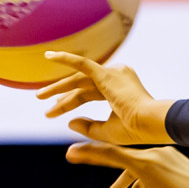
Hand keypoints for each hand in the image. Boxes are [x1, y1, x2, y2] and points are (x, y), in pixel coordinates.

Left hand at [36, 51, 174, 144]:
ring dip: (58, 87)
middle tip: (41, 99)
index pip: (89, 93)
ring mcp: (112, 73)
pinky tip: (49, 56)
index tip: (53, 112)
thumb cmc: (134, 130)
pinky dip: (65, 58)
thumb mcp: (107, 131)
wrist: (149, 124)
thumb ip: (89, 126)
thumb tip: (70, 122)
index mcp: (119, 89)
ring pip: (79, 79)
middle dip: (62, 95)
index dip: (70, 103)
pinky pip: (82, 63)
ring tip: (39, 96)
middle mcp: (116, 77)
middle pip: (82, 86)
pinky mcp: (106, 73)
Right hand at [65, 141, 188, 187]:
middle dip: (105, 174)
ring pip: (136, 168)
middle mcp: (152, 154)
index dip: (87, 154)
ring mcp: (165, 155)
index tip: (70, 153)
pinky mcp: (174, 160)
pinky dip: (140, 182)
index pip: (108, 154)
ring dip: (124, 185)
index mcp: (143, 163)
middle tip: (84, 172)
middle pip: (121, 161)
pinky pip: (150, 168)